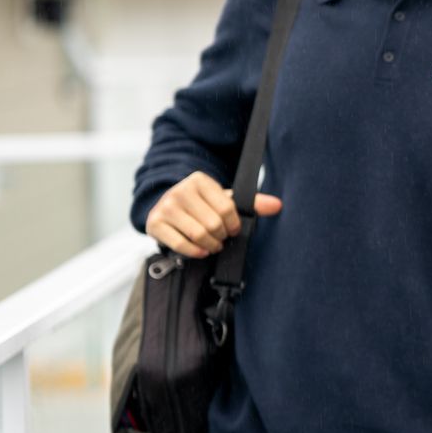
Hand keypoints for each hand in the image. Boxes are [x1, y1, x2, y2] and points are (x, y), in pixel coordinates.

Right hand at [144, 171, 282, 256]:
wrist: (167, 207)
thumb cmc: (201, 205)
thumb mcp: (224, 200)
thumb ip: (252, 203)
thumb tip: (278, 205)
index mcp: (200, 180)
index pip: (227, 208)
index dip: (234, 224)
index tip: (232, 229)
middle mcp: (180, 191)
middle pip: (213, 223)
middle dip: (221, 236)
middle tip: (221, 238)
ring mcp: (165, 207)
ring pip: (198, 235)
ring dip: (211, 245)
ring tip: (213, 244)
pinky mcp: (154, 223)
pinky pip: (180, 244)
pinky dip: (195, 252)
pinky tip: (201, 250)